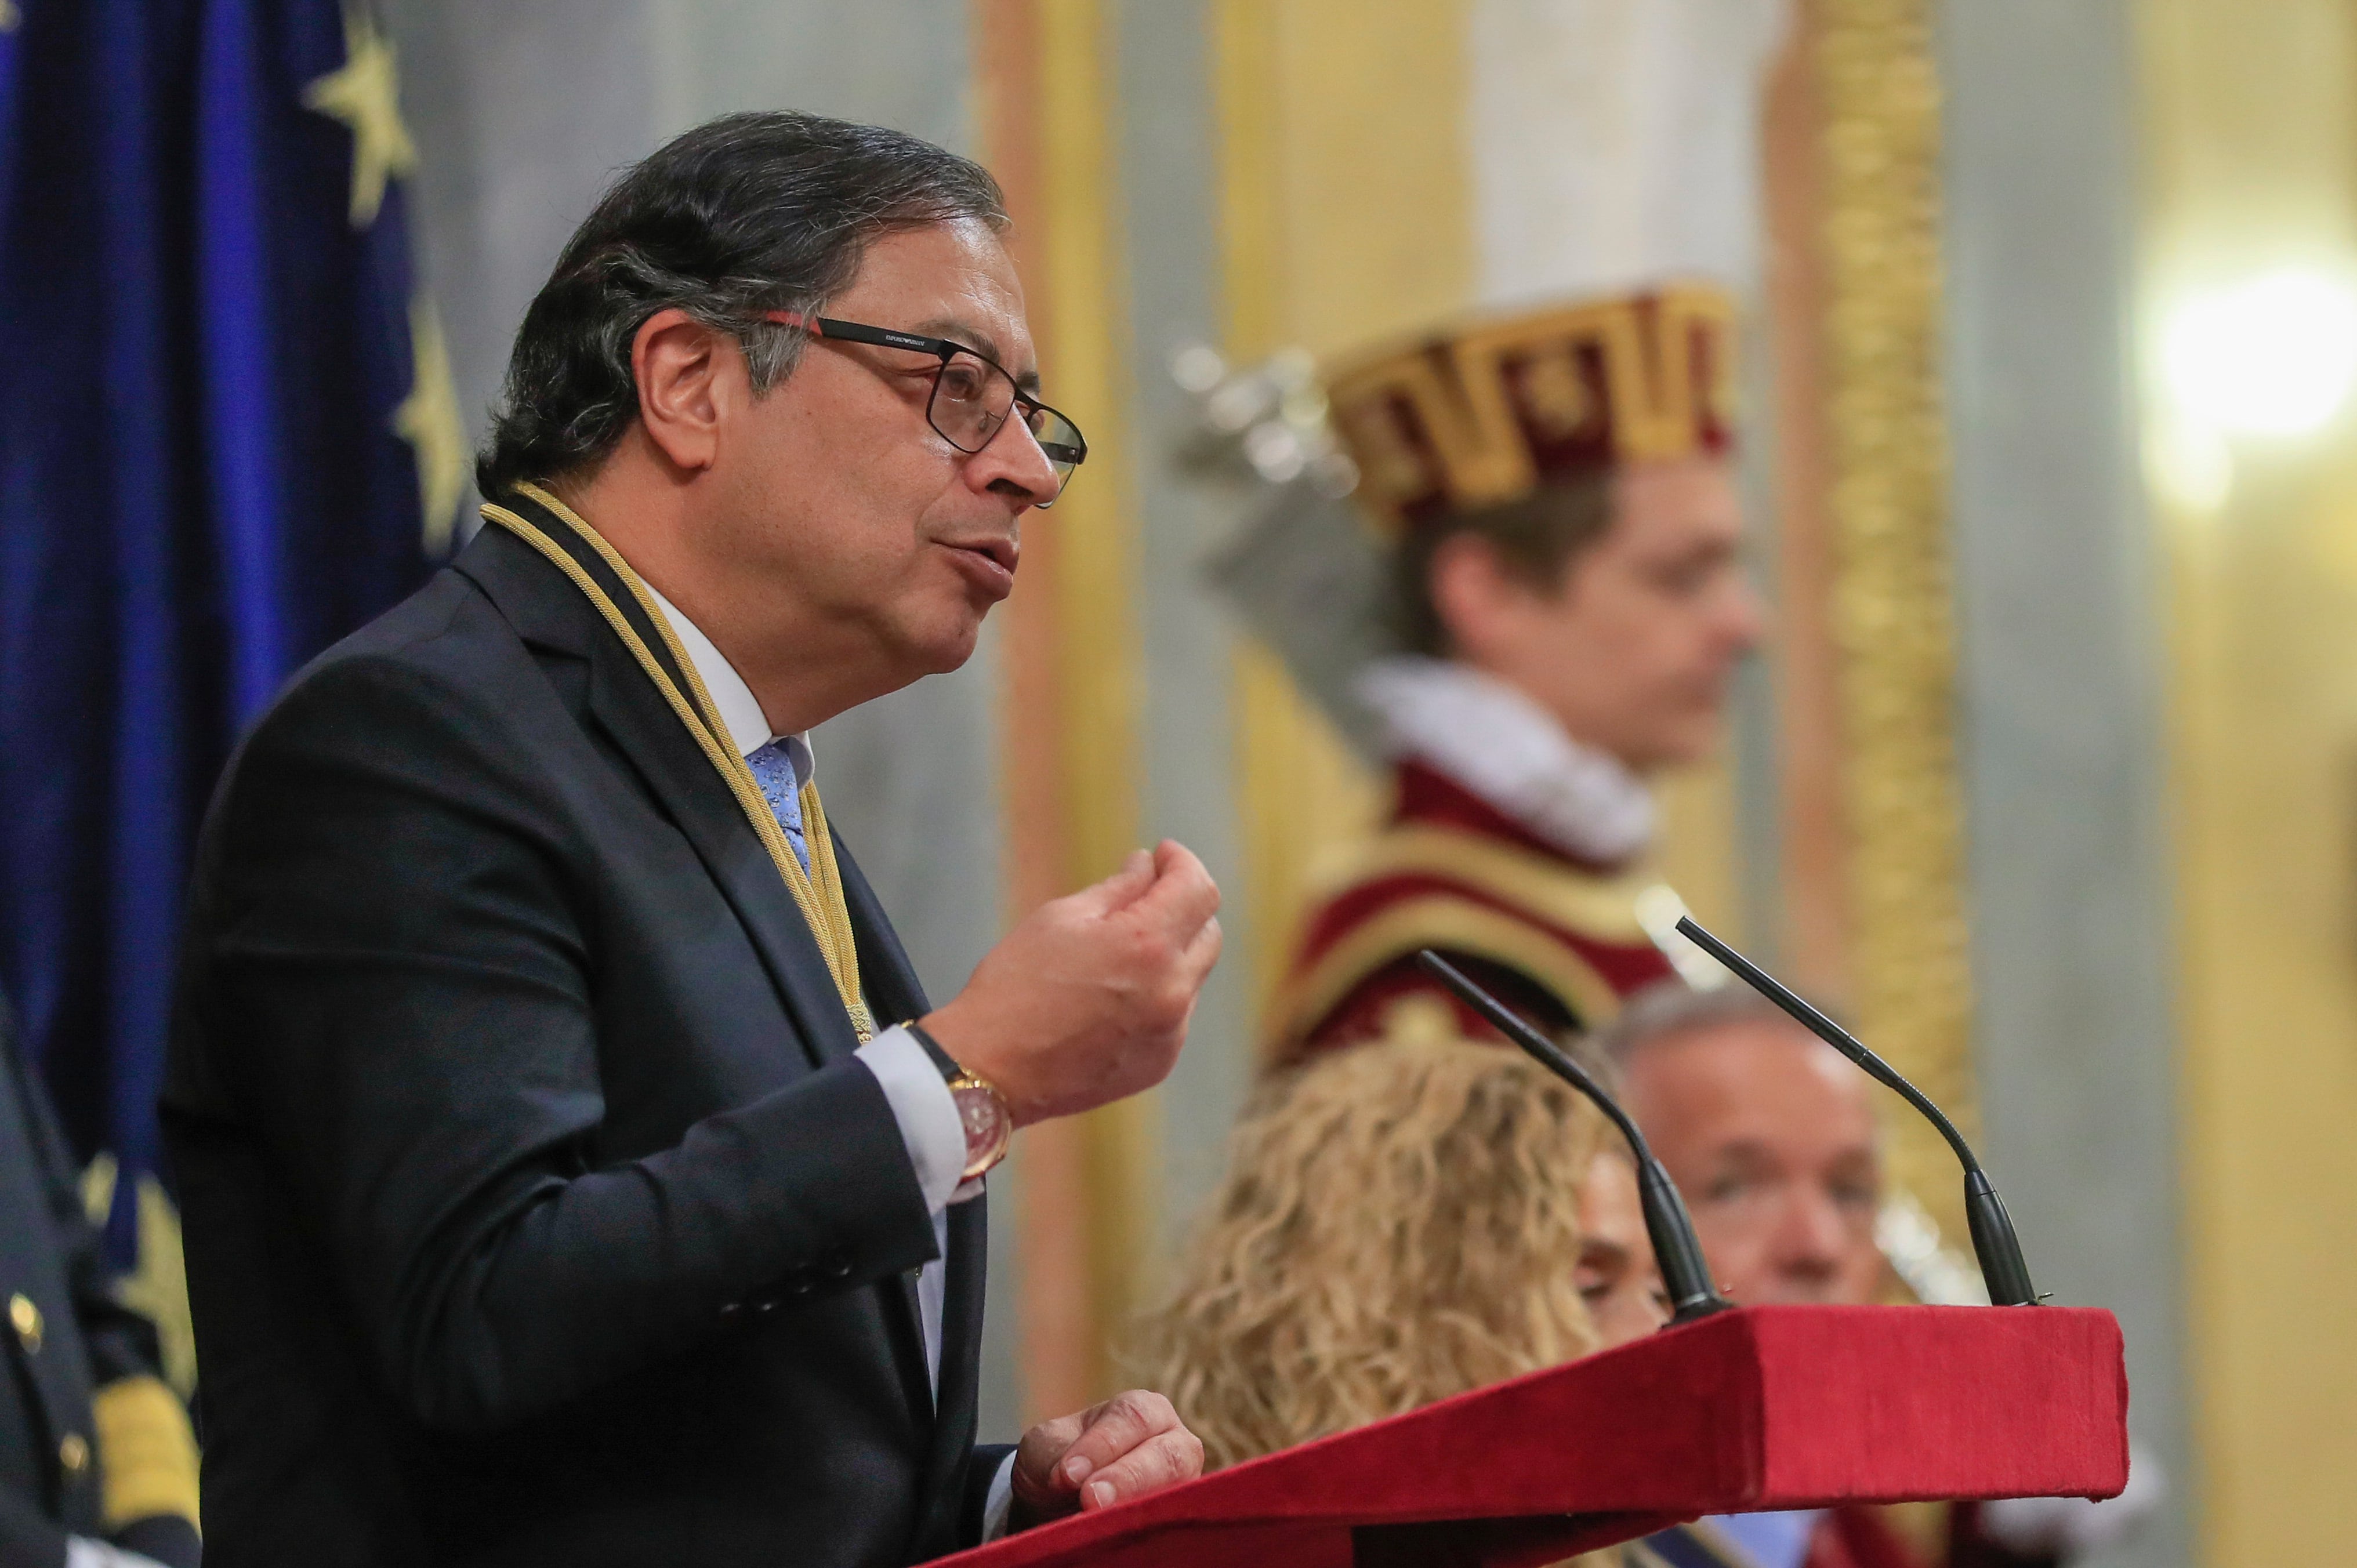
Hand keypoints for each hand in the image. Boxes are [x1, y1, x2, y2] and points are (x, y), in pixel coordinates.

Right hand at [921, 841, 1220, 1124]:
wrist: (992, 1071)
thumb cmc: (1016, 987)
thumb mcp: (1061, 918)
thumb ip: (1118, 889)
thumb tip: (1147, 866)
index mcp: (1147, 947)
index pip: (1198, 890)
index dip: (1182, 863)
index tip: (1163, 856)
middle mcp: (1172, 992)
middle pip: (1208, 932)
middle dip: (1181, 906)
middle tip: (1142, 895)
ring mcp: (1170, 1033)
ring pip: (1193, 975)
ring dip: (1171, 952)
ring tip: (1118, 952)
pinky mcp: (1159, 1062)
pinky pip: (1176, 1014)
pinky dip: (1159, 994)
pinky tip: (1114, 996)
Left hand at [1010, 1390, 1204, 1526]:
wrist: (1057, 1501)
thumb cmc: (1058, 1462)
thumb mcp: (1046, 1448)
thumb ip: (1056, 1457)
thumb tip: (1072, 1479)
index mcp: (1144, 1410)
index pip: (1133, 1418)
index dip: (1103, 1444)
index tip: (1069, 1474)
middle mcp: (1174, 1442)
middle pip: (1166, 1456)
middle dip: (1128, 1478)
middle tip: (1091, 1499)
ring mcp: (1182, 1483)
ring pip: (1175, 1494)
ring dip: (1137, 1507)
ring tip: (1101, 1519)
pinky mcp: (1175, 1516)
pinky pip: (1169, 1525)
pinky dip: (1143, 1532)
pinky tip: (1115, 1537)